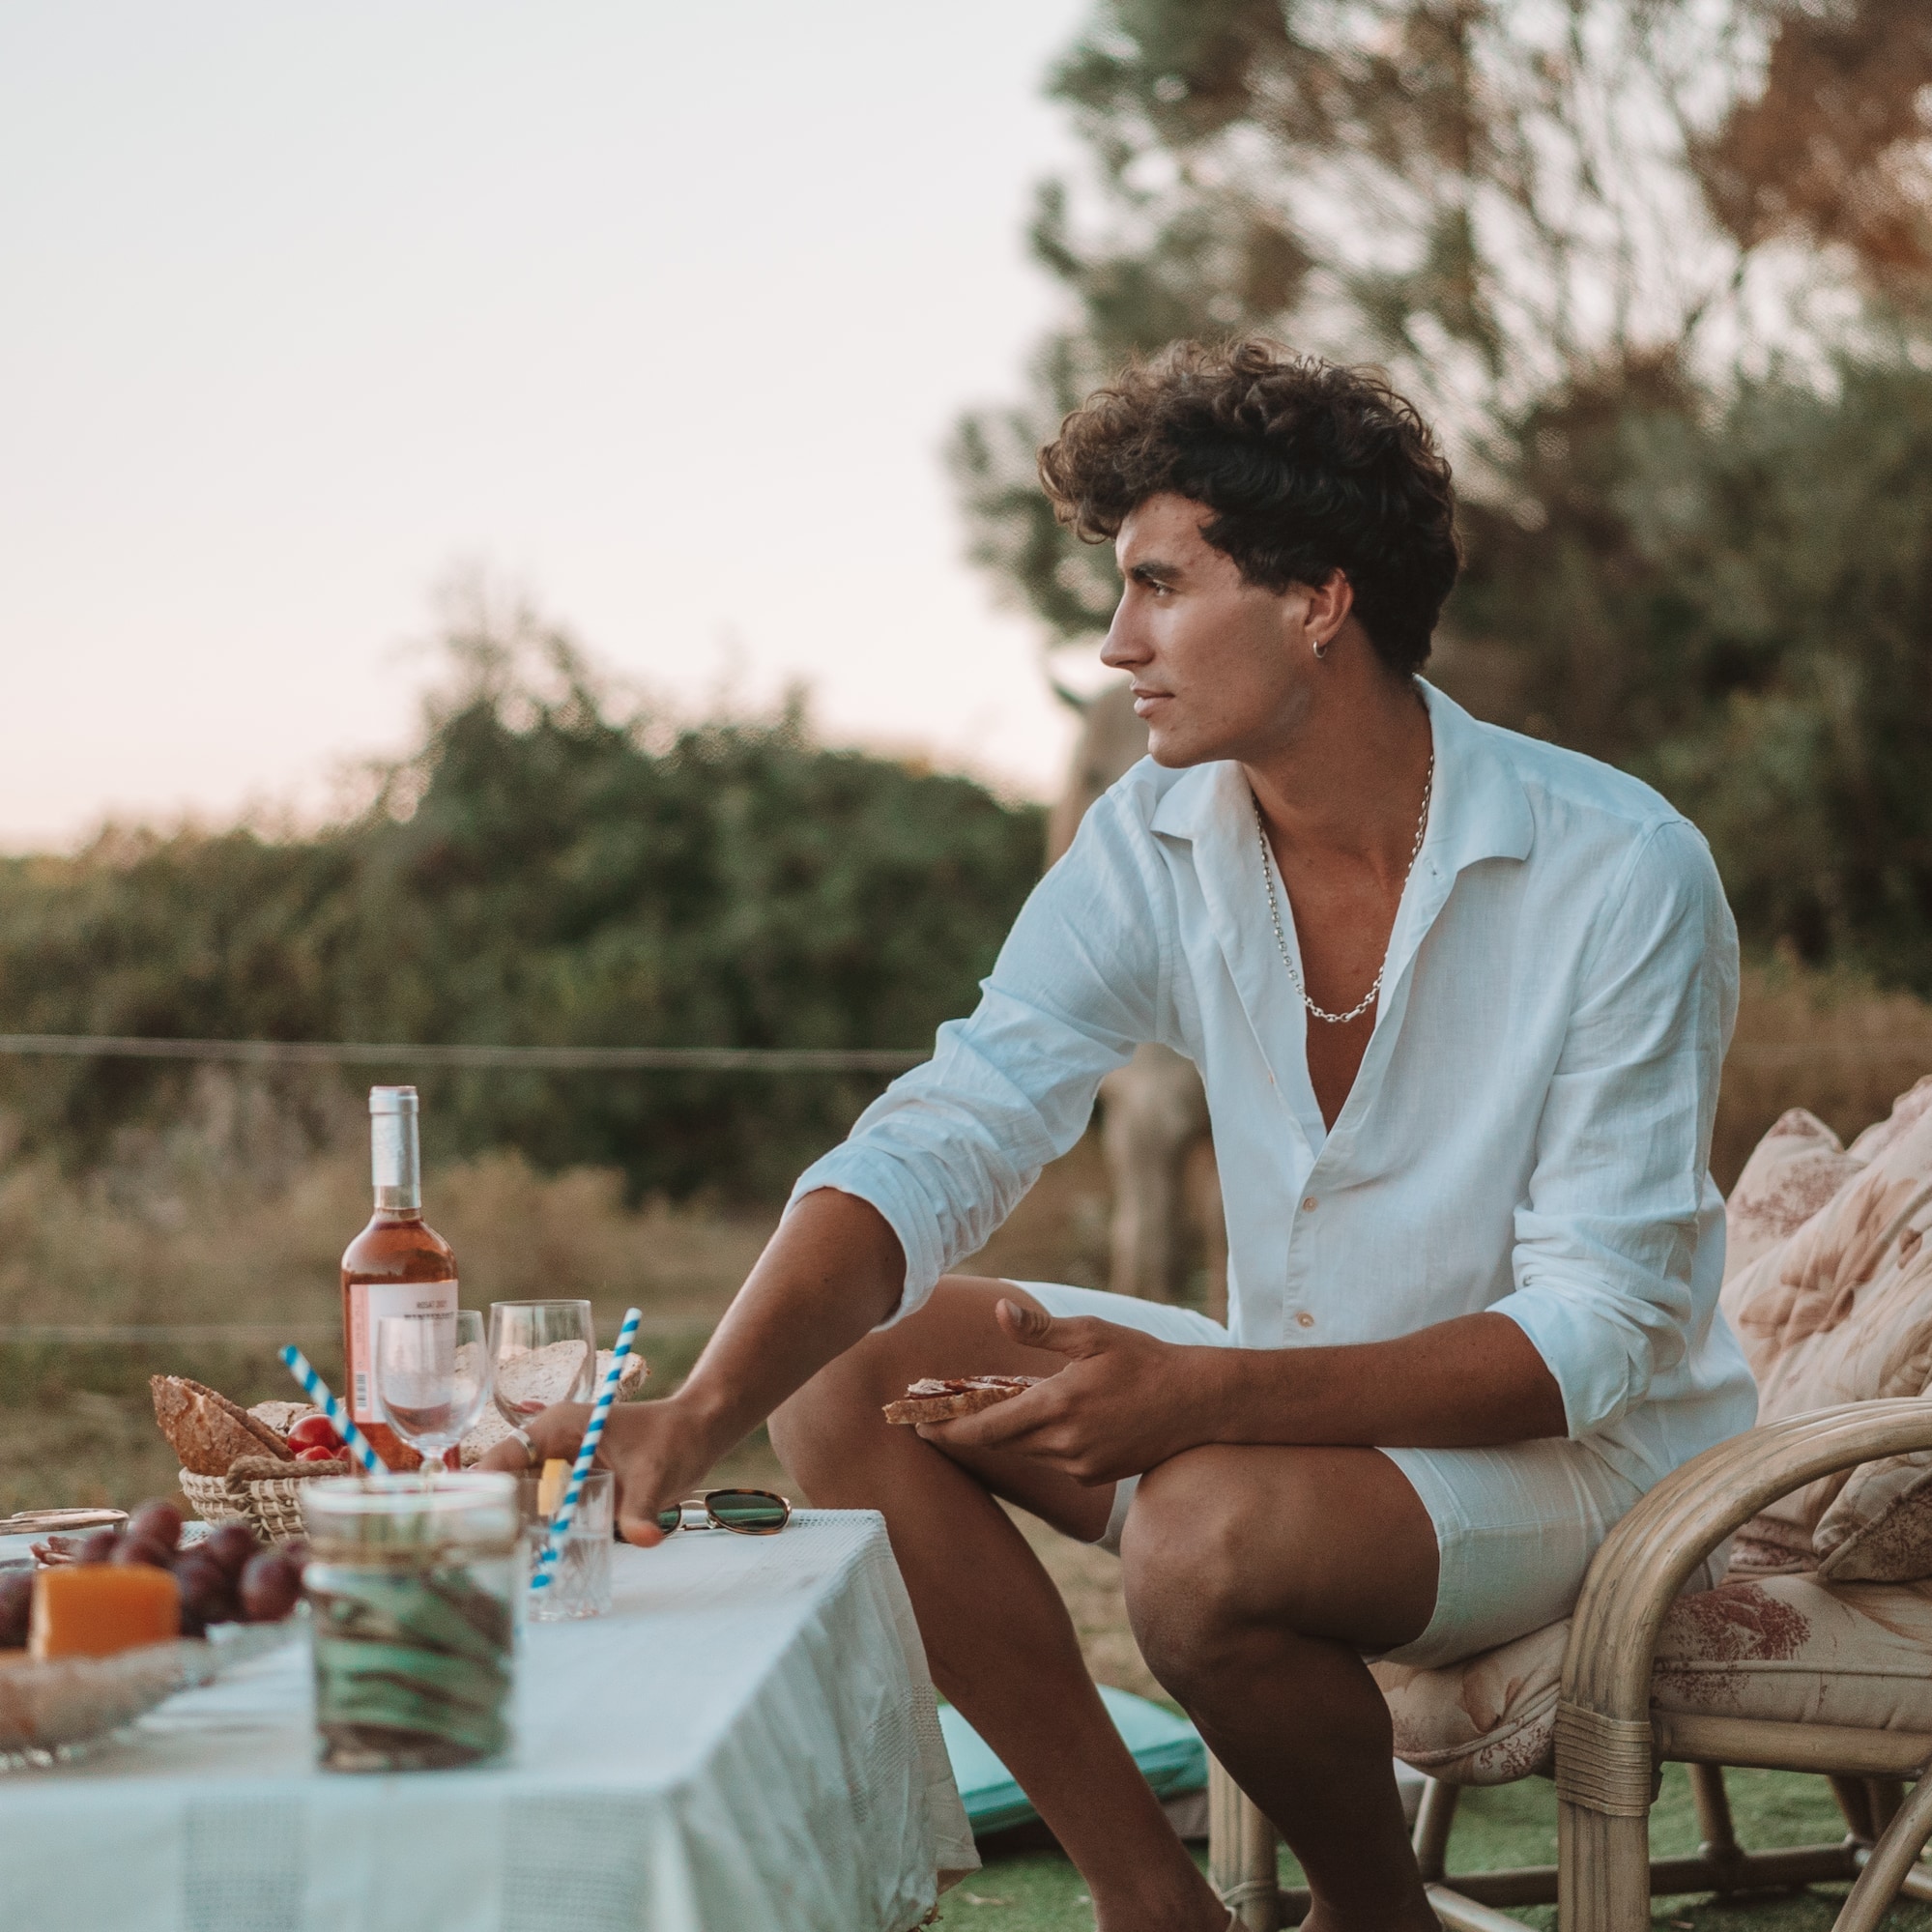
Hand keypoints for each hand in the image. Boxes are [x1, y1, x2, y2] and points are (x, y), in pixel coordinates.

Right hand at [476, 1395, 721, 1545]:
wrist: (697, 1432)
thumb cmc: (674, 1440)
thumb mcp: (656, 1476)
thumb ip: (642, 1510)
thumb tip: (642, 1539)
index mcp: (557, 1428)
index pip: (501, 1459)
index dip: (479, 1492)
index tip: (465, 1530)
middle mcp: (549, 1444)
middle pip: (502, 1483)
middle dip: (490, 1520)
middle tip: (482, 1564)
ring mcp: (558, 1464)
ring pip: (518, 1498)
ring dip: (511, 1530)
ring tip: (499, 1572)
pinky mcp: (571, 1482)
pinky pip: (542, 1507)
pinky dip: (536, 1532)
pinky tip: (532, 1566)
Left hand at [917, 1298, 1218, 1483]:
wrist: (1199, 1403)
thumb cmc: (1146, 1360)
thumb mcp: (1093, 1334)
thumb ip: (1041, 1330)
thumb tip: (998, 1313)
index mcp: (1059, 1405)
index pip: (987, 1428)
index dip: (948, 1431)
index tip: (918, 1426)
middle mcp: (1066, 1443)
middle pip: (1000, 1443)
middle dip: (968, 1430)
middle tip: (938, 1414)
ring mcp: (1081, 1465)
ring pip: (1025, 1451)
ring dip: (1005, 1434)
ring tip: (985, 1410)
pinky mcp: (1096, 1475)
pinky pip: (1052, 1459)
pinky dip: (1038, 1441)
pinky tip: (1042, 1418)